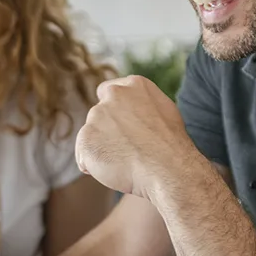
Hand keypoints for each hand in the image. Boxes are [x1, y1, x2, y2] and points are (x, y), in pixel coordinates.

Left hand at [75, 75, 196, 200]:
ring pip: (90, 136)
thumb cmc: (171, 146)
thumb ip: (142, 105)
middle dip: (107, 132)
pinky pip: (84, 157)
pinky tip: (116, 171)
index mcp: (134, 85)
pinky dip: (94, 166)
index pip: (108, 91)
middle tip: (127, 150)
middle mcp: (113, 95)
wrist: (167, 169)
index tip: (120, 128)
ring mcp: (97, 116)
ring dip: (101, 149)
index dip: (112, 112)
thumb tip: (133, 111)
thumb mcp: (164, 112)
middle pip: (98, 115)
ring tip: (125, 162)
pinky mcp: (85, 139)